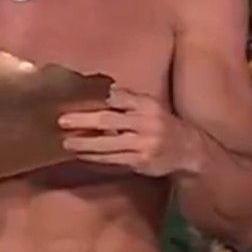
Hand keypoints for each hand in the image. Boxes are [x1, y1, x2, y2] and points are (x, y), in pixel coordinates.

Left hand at [58, 86, 199, 176]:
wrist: (189, 151)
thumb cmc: (161, 124)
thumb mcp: (150, 107)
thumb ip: (127, 99)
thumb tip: (98, 90)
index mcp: (146, 104)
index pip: (118, 97)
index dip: (96, 99)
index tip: (73, 98)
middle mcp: (146, 122)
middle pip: (108, 120)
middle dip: (83, 120)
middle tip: (62, 120)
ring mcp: (143, 144)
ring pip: (108, 143)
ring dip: (84, 143)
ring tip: (66, 142)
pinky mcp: (141, 161)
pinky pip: (113, 159)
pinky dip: (95, 157)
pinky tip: (81, 155)